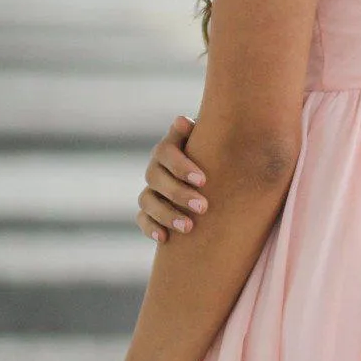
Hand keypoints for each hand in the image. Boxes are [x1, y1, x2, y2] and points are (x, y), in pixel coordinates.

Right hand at [137, 112, 208, 243]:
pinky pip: (142, 219)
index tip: (203, 180)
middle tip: (203, 207)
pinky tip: (165, 239)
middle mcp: (156, 168)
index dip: (181, 166)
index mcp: (168, 149)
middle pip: (156, 178)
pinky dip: (150, 228)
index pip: (166, 153)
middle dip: (178, 193)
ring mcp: (150, 190)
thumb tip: (183, 121)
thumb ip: (205, 131)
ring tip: (189, 227)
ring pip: (147, 200)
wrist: (213, 176)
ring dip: (166, 214)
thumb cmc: (217, 155)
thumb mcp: (214, 142)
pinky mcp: (149, 211)